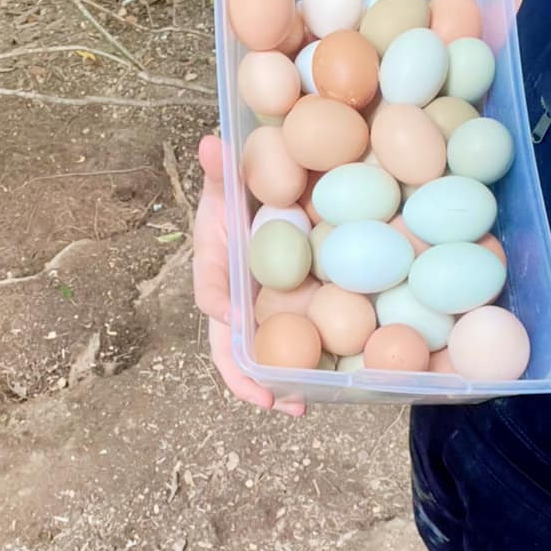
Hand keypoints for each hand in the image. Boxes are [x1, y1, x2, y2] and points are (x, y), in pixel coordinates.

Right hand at [193, 135, 304, 416]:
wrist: (270, 202)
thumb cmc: (244, 196)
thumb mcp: (229, 182)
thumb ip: (222, 169)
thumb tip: (213, 143)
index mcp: (217, 269)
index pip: (211, 291)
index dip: (219, 306)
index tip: (232, 319)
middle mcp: (237, 301)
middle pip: (233, 345)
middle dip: (247, 377)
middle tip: (270, 400)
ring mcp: (265, 315)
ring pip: (267, 356)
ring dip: (281, 385)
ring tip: (300, 407)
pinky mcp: (296, 316)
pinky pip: (305, 344)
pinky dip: (317, 365)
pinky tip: (339, 382)